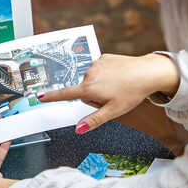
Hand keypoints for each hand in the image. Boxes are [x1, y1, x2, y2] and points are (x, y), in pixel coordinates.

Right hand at [40, 53, 179, 133]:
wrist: (147, 72)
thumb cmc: (132, 92)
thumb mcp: (113, 111)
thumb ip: (94, 120)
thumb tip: (78, 129)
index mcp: (89, 88)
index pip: (66, 94)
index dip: (52, 97)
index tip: (40, 97)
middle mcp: (89, 74)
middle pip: (83, 91)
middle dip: (93, 97)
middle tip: (111, 98)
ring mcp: (96, 64)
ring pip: (91, 81)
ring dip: (100, 86)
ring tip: (117, 87)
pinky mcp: (103, 57)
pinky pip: (99, 70)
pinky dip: (106, 75)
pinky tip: (118, 77)